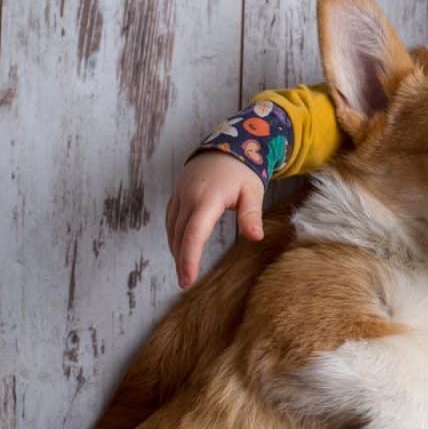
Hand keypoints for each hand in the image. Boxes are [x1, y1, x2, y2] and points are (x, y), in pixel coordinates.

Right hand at [165, 151, 263, 287]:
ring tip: (183, 270)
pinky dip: (174, 236)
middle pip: (180, 235)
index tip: (187, 278)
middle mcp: (188, 197)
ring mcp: (179, 195)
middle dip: (181, 260)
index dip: (189, 258)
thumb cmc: (242, 171)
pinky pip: (170, 220)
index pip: (194, 233)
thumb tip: (256, 237)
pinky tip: (180, 248)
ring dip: (176, 249)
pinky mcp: (176, 195)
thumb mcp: (252, 190)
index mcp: (208, 198)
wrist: (224, 146)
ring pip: (172, 229)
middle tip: (185, 282)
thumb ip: (251, 214)